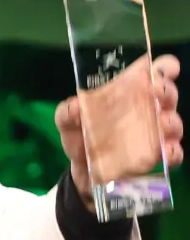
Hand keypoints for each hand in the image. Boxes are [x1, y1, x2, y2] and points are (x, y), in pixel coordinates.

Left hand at [56, 53, 182, 205]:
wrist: (81, 172)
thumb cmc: (81, 138)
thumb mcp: (68, 124)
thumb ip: (67, 113)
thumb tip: (75, 106)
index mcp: (130, 94)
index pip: (154, 73)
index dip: (164, 67)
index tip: (164, 68)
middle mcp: (147, 110)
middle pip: (168, 94)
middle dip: (166, 91)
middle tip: (156, 92)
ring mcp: (155, 135)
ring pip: (173, 123)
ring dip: (171, 121)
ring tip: (162, 123)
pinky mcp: (156, 158)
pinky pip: (173, 154)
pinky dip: (173, 151)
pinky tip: (166, 149)